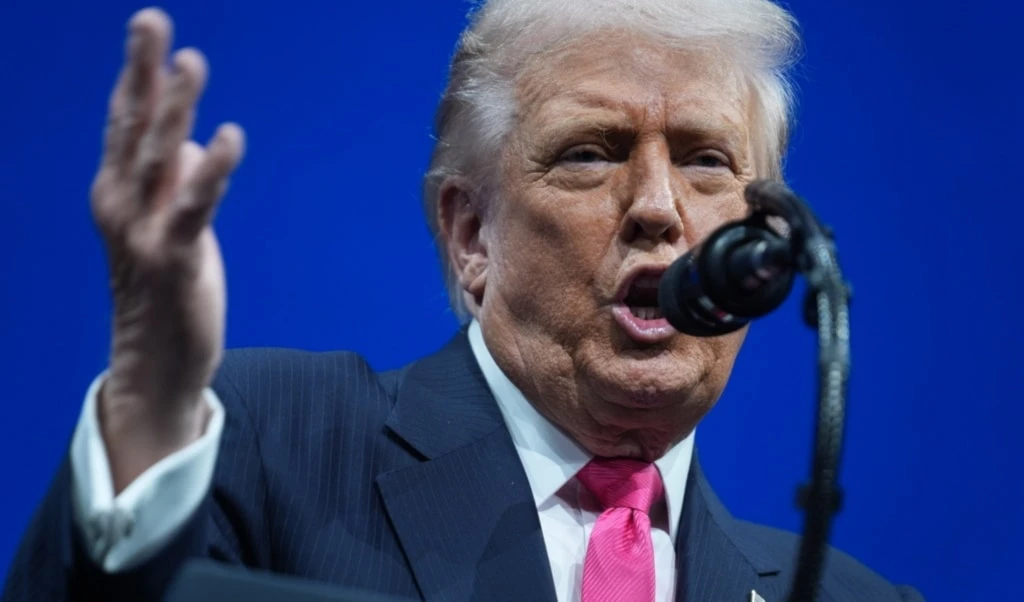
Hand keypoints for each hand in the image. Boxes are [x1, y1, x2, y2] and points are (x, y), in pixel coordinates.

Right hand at [91, 8, 243, 491]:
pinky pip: (193, 207)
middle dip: (143, 71)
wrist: (156, 364)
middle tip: (152, 21)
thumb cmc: (166, 290)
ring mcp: (143, 232)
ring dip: (174, 107)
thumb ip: (176, 182)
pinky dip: (211, 171)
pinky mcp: (174, 260)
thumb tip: (194, 144)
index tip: (150, 29)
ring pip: (158, 158)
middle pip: (132, 126)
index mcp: (118, 192)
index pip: (127, 122)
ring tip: (191, 62)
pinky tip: (228, 136)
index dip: (139, 75)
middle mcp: (120, 205)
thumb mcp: (170, 225)